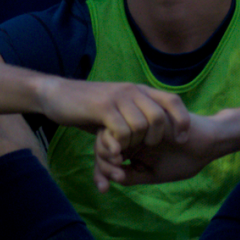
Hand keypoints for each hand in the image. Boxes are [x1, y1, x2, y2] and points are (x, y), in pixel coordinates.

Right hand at [38, 75, 189, 151]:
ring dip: (133, 144)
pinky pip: (122, 130)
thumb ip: (134, 116)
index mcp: (139, 90)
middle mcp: (132, 91)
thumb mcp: (116, 108)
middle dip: (155, 138)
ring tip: (122, 148)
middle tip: (143, 148)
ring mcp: (117, 98)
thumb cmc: (88, 106)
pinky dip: (119, 145)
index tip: (182, 139)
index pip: (172, 100)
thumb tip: (153, 132)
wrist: (56, 94)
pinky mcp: (102, 108)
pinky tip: (112, 149)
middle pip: (159, 117)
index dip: (182, 120)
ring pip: (141, 126)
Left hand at [94, 113, 219, 191]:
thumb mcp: (152, 174)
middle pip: (102, 142)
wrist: (207, 146)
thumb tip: (109, 178)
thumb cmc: (183, 160)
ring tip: (119, 164)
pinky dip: (119, 139)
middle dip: (102, 162)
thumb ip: (131, 176)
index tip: (104, 188)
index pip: (105, 155)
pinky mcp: (145, 114)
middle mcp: (131, 132)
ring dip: (108, 151)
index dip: (99, 171)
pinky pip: (124, 123)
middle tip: (112, 176)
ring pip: (109, 132)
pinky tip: (124, 155)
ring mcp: (138, 121)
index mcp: (131, 145)